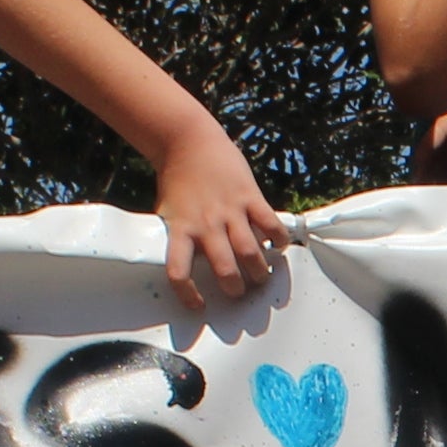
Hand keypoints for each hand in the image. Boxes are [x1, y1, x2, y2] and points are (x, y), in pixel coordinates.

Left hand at [146, 125, 288, 310]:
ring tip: (261, 275)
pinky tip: (277, 245)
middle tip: (240, 291)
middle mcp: (205, 224)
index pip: (178, 272)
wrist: (188, 141)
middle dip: (236, 288)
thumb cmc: (178, 180)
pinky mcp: (249, 196)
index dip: (188, 294)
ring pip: (250, 251)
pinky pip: (270, 224)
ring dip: (259, 270)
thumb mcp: (169, 211)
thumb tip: (192, 266)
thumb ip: (180, 237)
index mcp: (180, 229)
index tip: (198, 306)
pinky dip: (278, 239)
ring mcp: (229, 210)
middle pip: (225, 268)